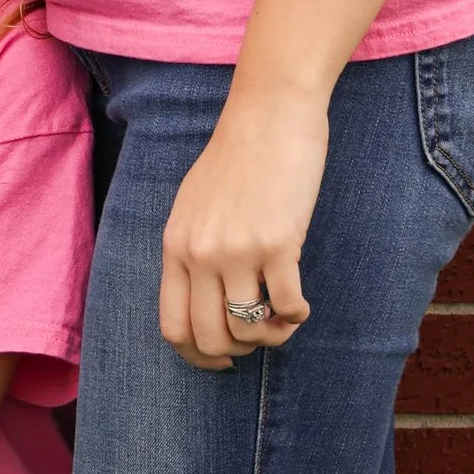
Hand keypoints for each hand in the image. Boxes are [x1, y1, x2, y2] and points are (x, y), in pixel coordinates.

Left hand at [159, 82, 326, 369]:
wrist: (268, 116)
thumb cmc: (236, 159)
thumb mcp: (194, 207)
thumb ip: (193, 252)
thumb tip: (206, 304)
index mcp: (175, 246)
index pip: (173, 327)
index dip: (199, 355)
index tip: (223, 358)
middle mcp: (200, 254)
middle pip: (211, 338)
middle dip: (239, 352)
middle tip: (260, 336)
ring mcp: (237, 250)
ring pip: (249, 330)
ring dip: (272, 337)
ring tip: (283, 318)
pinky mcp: (277, 243)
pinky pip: (288, 307)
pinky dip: (297, 315)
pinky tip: (301, 303)